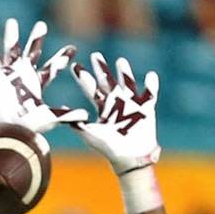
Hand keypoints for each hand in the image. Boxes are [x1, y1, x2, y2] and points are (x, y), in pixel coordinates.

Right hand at [0, 19, 86, 132]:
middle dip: (37, 39)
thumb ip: (66, 116)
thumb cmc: (27, 127)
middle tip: (42, 25)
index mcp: (37, 85)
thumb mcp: (50, 119)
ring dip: (11, 37)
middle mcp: (24, 76)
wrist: (7, 130)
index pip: (51, 68)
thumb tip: (85, 116)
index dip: (61, 59)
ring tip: (12, 22)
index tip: (73, 49)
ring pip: (11, 51)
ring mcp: (10, 75)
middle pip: (31, 53)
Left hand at [71, 53, 160, 173]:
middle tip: (95, 55)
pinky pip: (151, 93)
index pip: (91, 89)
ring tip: (120, 61)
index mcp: (103, 108)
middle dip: (102, 69)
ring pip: (128, 83)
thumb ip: (78, 124)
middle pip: (108, 81)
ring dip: (125, 73)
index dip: (83, 78)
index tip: (75, 66)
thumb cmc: (109, 148)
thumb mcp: (91, 135)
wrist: (129, 158)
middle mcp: (116, 103)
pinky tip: (150, 75)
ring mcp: (132, 104)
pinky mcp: (146, 109)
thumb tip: (62, 113)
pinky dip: (152, 85)